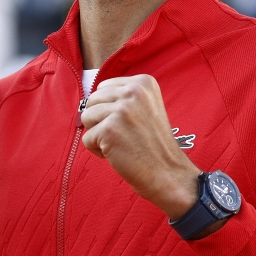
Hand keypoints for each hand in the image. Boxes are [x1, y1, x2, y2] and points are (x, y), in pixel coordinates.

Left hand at [80, 75, 199, 219]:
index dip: (110, 109)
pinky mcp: (109, 129)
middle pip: (93, 100)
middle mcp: (133, 91)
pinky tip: (118, 154)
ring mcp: (121, 110)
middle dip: (101, 121)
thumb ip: (123, 97)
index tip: (129, 123)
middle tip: (125, 135)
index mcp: (143, 82)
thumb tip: (88, 99)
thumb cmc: (153, 144)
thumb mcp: (146, 107)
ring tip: (121, 143)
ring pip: (86, 117)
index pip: (103, 87)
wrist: (168, 172)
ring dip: (98, 135)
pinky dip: (98, 151)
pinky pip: (87, 138)